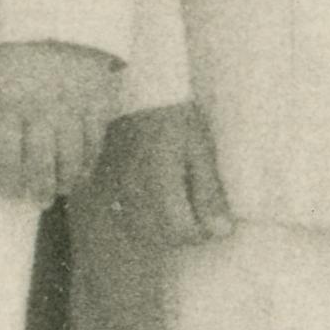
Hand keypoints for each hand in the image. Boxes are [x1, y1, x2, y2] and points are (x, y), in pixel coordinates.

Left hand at [0, 39, 121, 207]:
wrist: (63, 18)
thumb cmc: (23, 52)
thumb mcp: (0, 78)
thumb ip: (0, 113)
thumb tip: (0, 153)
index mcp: (9, 103)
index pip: (6, 155)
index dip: (8, 180)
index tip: (10, 193)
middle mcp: (40, 111)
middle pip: (39, 164)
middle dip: (39, 189)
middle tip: (39, 200)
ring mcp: (72, 109)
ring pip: (70, 159)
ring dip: (65, 181)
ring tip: (61, 189)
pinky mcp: (97, 105)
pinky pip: (94, 144)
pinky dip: (88, 163)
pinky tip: (82, 172)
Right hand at [93, 98, 229, 259]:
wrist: (141, 92)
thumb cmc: (177, 118)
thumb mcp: (201, 151)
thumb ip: (210, 194)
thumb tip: (221, 231)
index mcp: (160, 184)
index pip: (181, 232)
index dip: (201, 231)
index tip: (210, 215)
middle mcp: (134, 192)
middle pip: (160, 237)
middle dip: (182, 231)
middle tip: (195, 208)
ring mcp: (117, 190)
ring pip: (141, 231)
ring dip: (162, 228)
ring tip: (176, 204)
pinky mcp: (107, 185)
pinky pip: (125, 216)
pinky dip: (142, 218)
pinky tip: (153, 200)